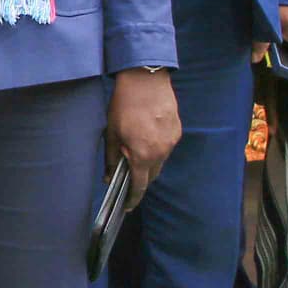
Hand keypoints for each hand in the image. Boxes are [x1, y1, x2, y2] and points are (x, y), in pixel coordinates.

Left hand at [106, 67, 181, 205]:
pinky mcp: (177, 131)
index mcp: (143, 155)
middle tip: (128, 180)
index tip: (128, 207)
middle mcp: (161, 152)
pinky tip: (146, 139)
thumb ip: (112, 158)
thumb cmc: (124, 105)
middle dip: (141, 181)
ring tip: (135, 154)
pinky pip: (166, 148)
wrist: (146, 80)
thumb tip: (110, 176)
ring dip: (149, 163)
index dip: (133, 198)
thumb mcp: (111, 133)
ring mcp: (171, 142)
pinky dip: (156, 149)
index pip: (140, 186)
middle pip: (152, 176)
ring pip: (160, 162)